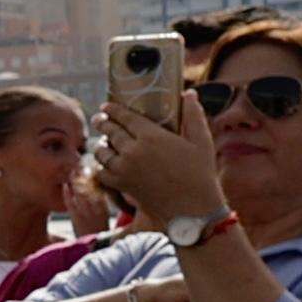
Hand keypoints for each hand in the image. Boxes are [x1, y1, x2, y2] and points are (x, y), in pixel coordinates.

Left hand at [97, 95, 226, 230]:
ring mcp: (125, 170)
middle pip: (110, 132)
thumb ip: (193, 115)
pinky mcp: (123, 186)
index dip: (112, 110)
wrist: (192, 208)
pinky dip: (100, 167)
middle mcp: (133, 151)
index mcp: (151, 136)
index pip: (124, 117)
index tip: (106, 106)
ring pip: (102, 152)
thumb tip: (188, 93)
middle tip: (99, 119)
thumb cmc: (201, 173)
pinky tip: (103, 164)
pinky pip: (102, 173)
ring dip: (100, 145)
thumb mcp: (202, 140)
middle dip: (103, 123)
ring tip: (101, 142)